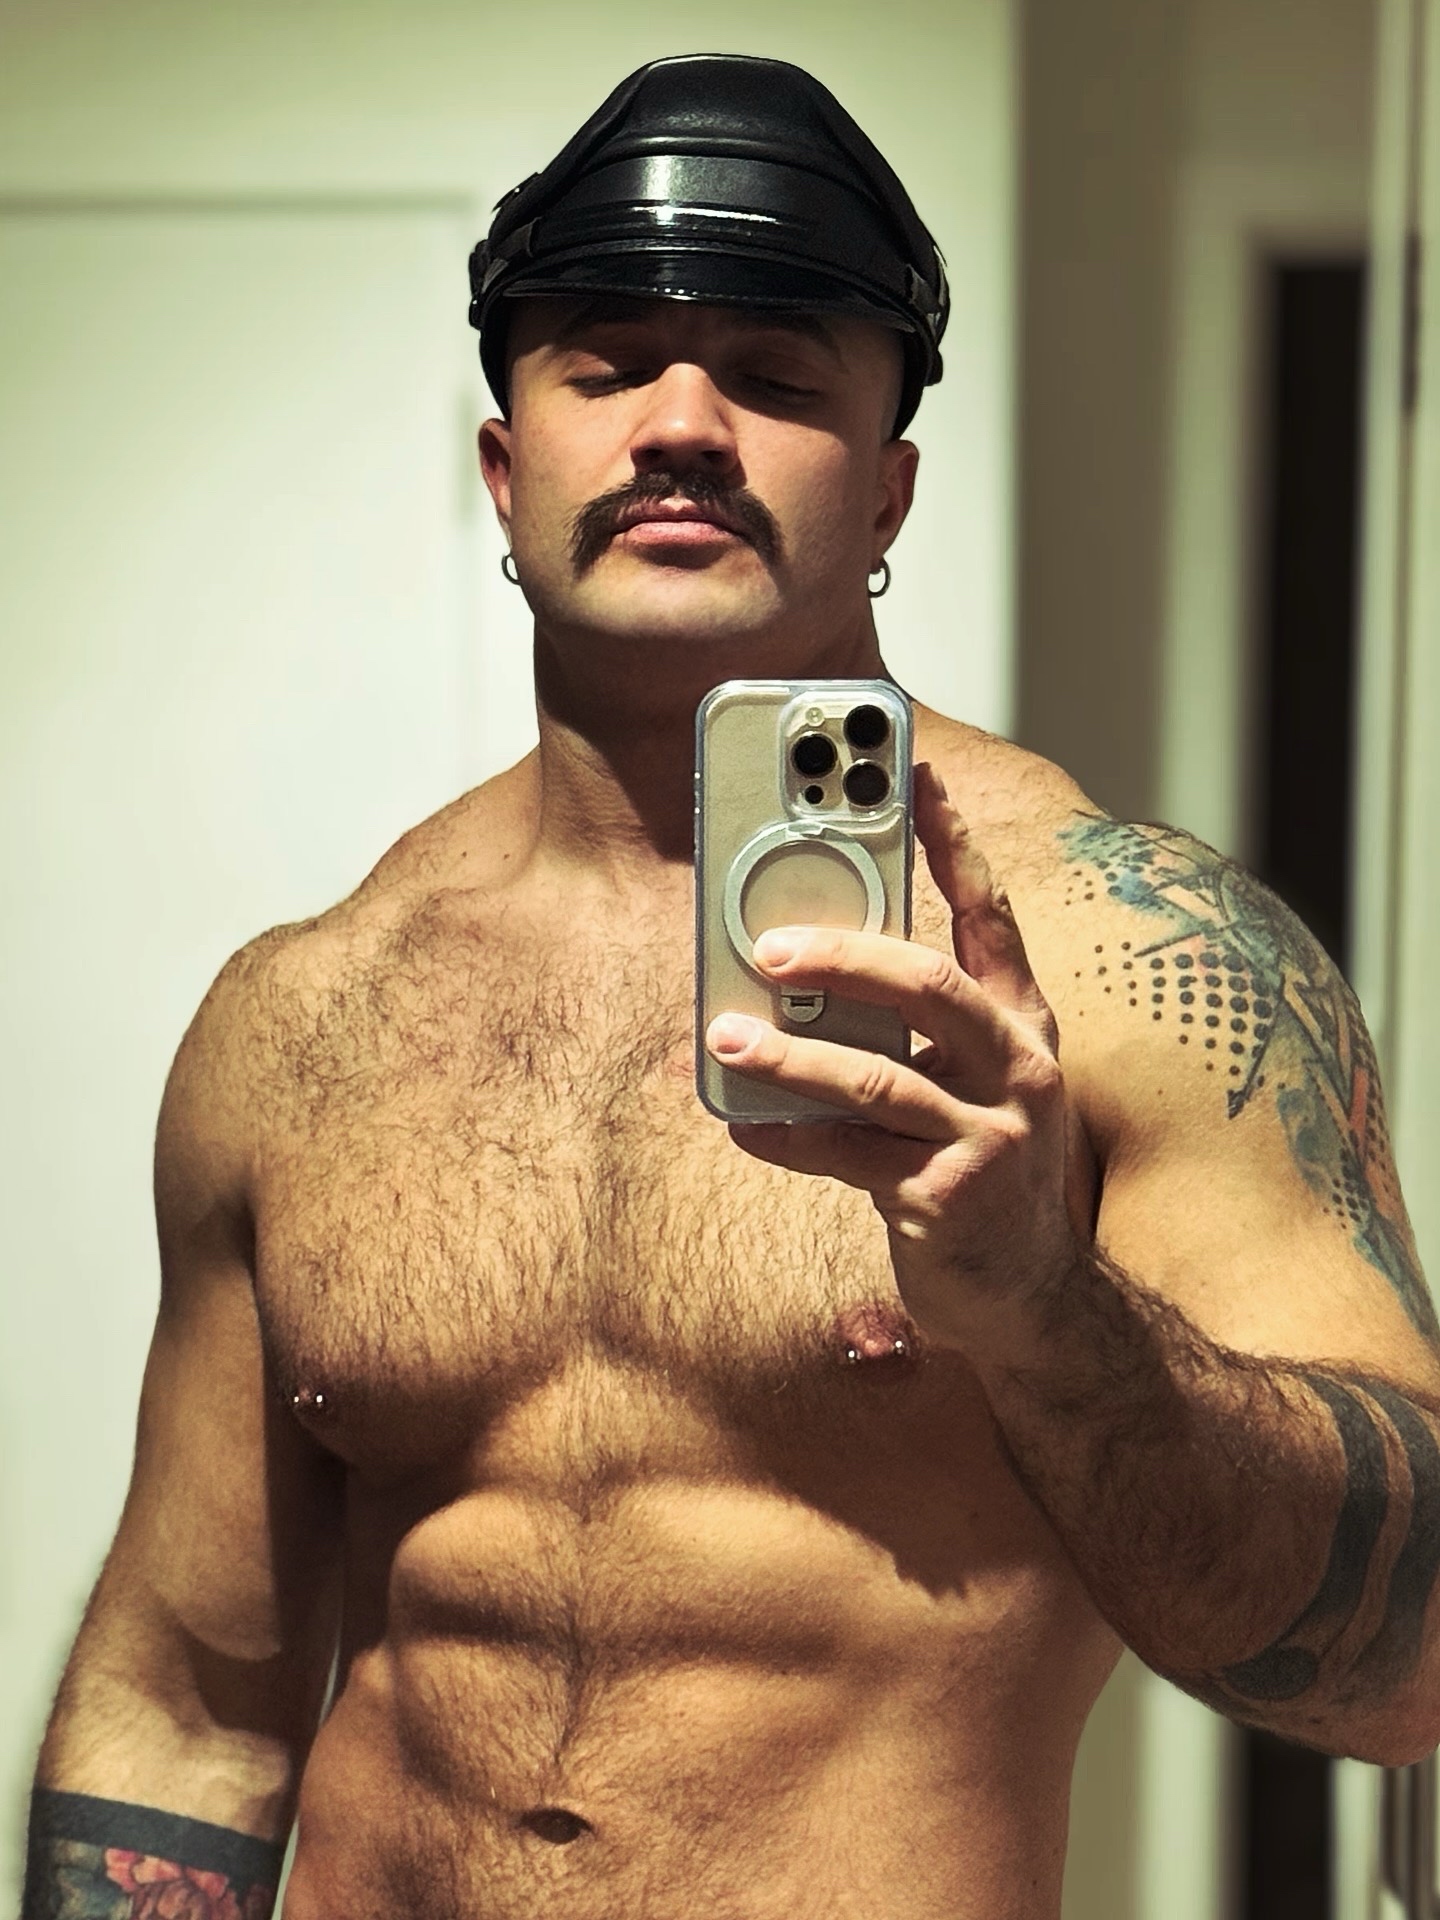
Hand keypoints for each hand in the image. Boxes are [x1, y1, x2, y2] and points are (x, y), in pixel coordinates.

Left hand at [704, 766, 1079, 1351]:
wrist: (1035, 1300)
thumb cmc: (984, 1172)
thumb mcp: (973, 1088)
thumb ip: (914, 1033)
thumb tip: (800, 981)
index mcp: (1023, 1027)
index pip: (992, 916)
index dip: (953, 843)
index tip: (915, 775)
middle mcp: (1019, 1070)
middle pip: (929, 987)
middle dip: (844, 956)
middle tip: (768, 948)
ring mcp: (990, 1136)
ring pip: (877, 1077)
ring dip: (792, 1056)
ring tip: (726, 1040)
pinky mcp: (948, 1198)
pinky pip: (848, 1155)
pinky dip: (787, 1138)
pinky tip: (742, 1126)